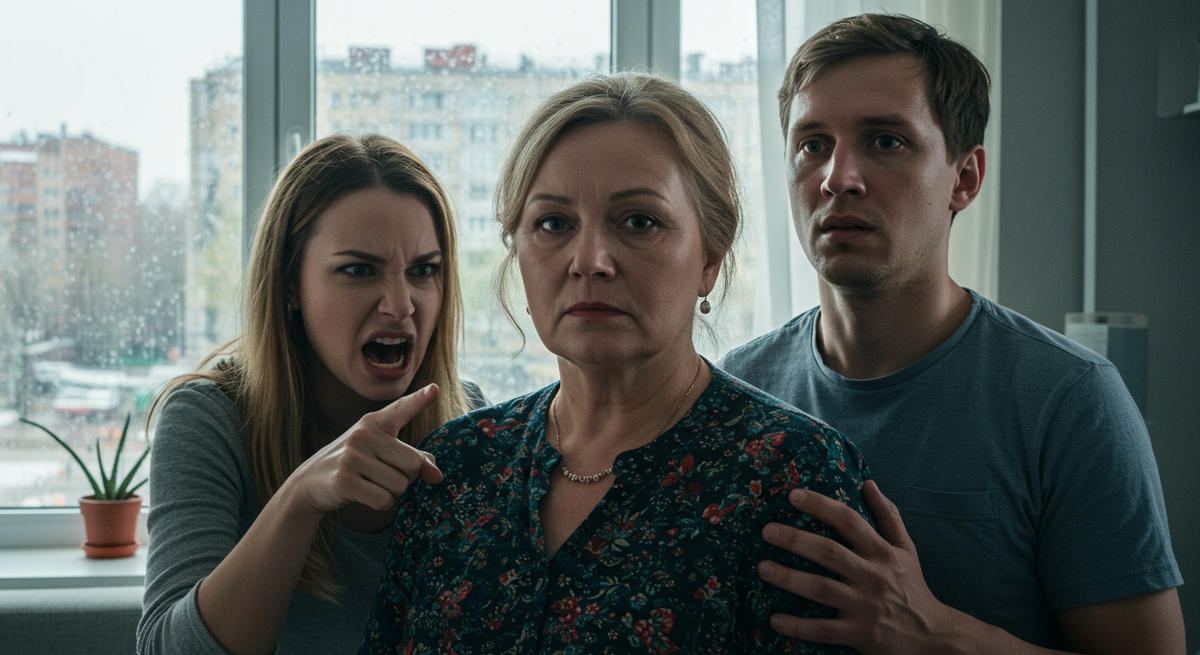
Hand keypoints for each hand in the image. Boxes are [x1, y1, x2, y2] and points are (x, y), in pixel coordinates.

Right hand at [286, 384, 442, 515]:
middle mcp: (363, 435)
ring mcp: (351, 457)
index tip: (435, 389)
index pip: (400, 409)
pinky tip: (365, 496)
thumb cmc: (355, 465)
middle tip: (384, 476)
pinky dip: (382, 504)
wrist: (309, 483)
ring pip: (400, 485)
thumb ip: (414, 460)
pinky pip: (384, 500)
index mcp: (374, 423)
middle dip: (407, 478)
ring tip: (371, 485)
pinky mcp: (344, 481)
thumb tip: (437, 477)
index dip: (419, 400)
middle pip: (414, 464)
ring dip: (393, 493)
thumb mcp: (382, 454)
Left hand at [757, 480, 959, 653]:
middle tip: (767, 530)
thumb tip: (868, 484)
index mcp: (883, 553)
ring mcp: (865, 607)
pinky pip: (823, 630)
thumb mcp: (907, 549)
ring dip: (789, 578)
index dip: (821, 506)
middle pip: (829, 553)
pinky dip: (798, 626)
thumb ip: (888, 516)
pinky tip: (774, 619)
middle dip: (795, 540)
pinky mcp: (859, 634)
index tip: (794, 495)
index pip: (849, 521)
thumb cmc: (913, 587)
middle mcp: (873, 576)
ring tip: (762, 568)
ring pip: (821, 590)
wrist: (932, 636)